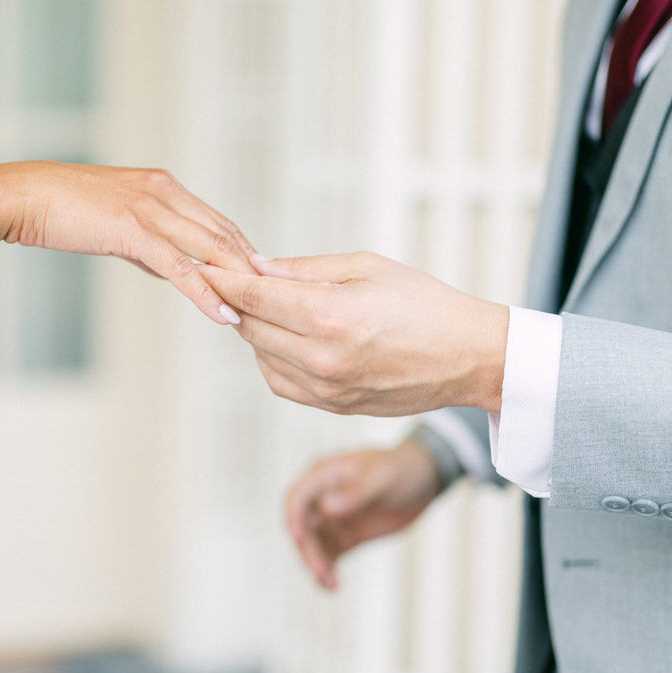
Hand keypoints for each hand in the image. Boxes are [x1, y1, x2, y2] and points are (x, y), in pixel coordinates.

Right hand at [0, 161, 256, 324]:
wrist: (20, 197)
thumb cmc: (59, 210)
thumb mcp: (114, 222)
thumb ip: (147, 243)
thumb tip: (172, 270)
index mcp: (163, 186)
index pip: (218, 222)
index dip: (244, 252)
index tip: (266, 280)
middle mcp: (164, 192)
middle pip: (224, 234)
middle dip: (253, 269)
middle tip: (280, 300)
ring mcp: (150, 209)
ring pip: (209, 249)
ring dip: (238, 284)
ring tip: (262, 313)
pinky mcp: (133, 230)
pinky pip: (180, 268)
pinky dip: (205, 293)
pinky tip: (223, 314)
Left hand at [201, 251, 509, 412]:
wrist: (469, 358)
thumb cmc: (426, 303)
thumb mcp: (366, 267)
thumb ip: (306, 269)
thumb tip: (258, 267)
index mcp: (330, 316)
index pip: (253, 296)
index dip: (221, 279)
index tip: (202, 265)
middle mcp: (322, 358)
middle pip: (250, 327)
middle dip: (235, 301)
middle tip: (231, 278)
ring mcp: (326, 389)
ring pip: (260, 356)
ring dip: (254, 330)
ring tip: (265, 306)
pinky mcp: (332, 407)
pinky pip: (280, 382)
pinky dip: (271, 359)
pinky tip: (285, 338)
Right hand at [286, 441, 442, 588]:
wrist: (423, 480)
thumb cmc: (401, 469)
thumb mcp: (382, 478)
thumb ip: (355, 493)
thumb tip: (326, 507)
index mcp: (324, 476)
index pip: (298, 498)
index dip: (293, 518)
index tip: (298, 539)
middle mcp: (321, 498)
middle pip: (302, 528)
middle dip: (308, 550)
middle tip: (321, 571)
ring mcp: (331, 520)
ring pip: (312, 547)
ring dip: (316, 565)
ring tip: (331, 584)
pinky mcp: (344, 538)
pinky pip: (328, 557)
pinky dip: (327, 572)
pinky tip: (333, 587)